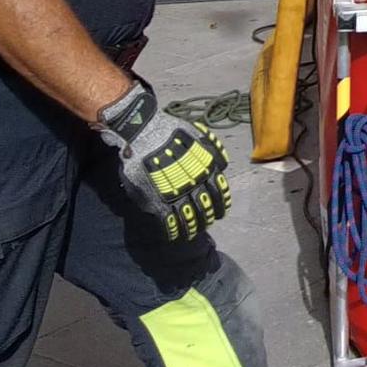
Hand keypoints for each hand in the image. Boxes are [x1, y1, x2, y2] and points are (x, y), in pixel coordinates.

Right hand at [98, 80, 230, 242]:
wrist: (144, 132)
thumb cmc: (171, 132)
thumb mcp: (200, 136)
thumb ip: (212, 151)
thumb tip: (222, 165)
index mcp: (205, 168)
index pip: (219, 191)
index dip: (222, 202)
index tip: (222, 211)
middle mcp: (194, 183)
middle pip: (206, 206)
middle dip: (209, 217)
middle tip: (208, 223)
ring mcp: (176, 193)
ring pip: (190, 216)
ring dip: (192, 226)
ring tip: (192, 233)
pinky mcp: (158, 200)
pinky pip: (169, 220)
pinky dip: (173, 229)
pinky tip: (174, 234)